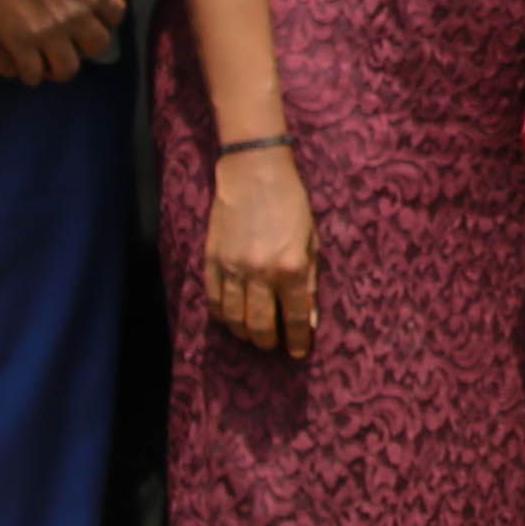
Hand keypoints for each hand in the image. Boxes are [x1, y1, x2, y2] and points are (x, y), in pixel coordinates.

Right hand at [0, 0, 126, 82]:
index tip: (93, 11)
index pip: (115, 16)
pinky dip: (32, 73)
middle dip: (88, 41)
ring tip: (52, 58)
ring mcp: (46, 32)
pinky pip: (32, 72)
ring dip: (62, 65)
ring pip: (67, 68)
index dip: (105, 14)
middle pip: (97, 45)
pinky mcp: (16, 40)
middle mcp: (76, 16)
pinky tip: (27, 65)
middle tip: (74, 35)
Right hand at [201, 144, 317, 357]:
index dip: (297, 340)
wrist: (253, 173)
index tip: (298, 352)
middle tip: (273, 345)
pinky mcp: (212, 261)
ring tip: (253, 337)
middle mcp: (260, 272)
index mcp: (290, 267)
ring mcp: (232, 268)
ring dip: (244, 333)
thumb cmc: (291, 204)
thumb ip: (310, 281)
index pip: (293, 317)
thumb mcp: (312, 241)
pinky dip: (222, 316)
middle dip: (268, 341)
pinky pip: (213, 300)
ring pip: (234, 318)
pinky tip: (230, 319)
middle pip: (260, 324)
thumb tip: (309, 319)